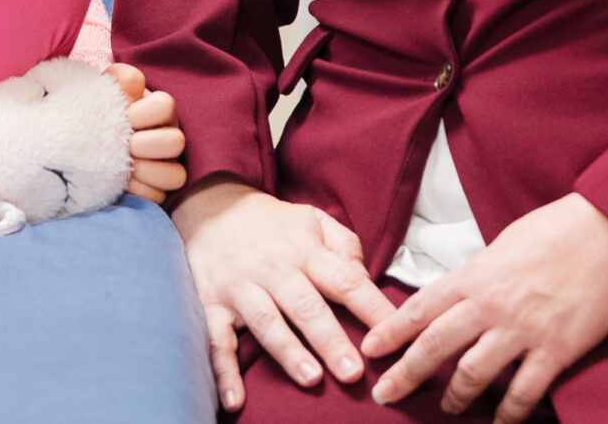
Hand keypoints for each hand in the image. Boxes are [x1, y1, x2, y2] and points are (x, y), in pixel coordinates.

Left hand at [106, 63, 188, 203]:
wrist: (83, 138)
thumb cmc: (97, 110)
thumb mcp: (103, 89)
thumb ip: (118, 79)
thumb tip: (134, 83)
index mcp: (157, 109)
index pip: (165, 105)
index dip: (145, 113)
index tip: (126, 115)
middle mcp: (167, 136)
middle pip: (176, 142)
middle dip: (146, 144)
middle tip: (126, 144)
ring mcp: (165, 165)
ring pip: (176, 176)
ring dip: (147, 171)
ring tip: (126, 167)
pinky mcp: (155, 190)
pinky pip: (159, 197)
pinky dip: (139, 192)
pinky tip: (122, 184)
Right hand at [173, 176, 393, 410]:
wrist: (211, 207)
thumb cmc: (272, 224)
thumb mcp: (312, 220)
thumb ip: (344, 245)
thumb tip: (365, 278)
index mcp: (304, 252)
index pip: (345, 280)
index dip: (372, 307)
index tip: (396, 334)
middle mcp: (274, 270)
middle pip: (306, 307)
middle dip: (330, 340)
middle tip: (353, 373)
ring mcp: (241, 288)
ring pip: (266, 322)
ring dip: (288, 352)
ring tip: (311, 379)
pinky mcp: (212, 305)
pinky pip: (216, 340)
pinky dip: (223, 371)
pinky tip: (234, 399)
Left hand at [359, 193, 607, 418]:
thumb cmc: (558, 231)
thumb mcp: (503, 244)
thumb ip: (478, 274)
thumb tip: (461, 295)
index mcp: (475, 274)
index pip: (420, 308)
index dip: (390, 332)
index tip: (370, 351)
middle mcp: (491, 304)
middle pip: (435, 346)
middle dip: (405, 374)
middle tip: (385, 394)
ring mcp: (523, 330)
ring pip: (473, 375)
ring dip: (455, 397)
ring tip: (447, 407)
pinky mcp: (556, 350)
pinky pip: (524, 393)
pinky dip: (508, 413)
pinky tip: (499, 421)